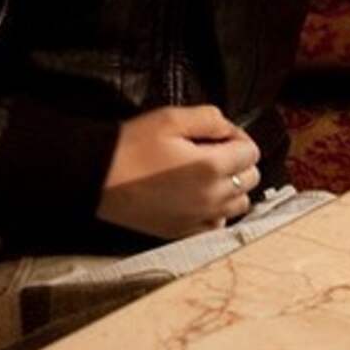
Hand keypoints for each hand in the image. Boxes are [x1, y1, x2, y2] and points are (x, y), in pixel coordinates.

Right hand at [96, 104, 260, 239]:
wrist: (98, 178)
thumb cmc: (132, 145)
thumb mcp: (170, 118)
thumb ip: (209, 118)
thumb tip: (228, 128)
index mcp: (212, 166)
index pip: (251, 153)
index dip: (237, 138)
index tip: (217, 134)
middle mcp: (213, 197)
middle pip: (251, 180)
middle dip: (238, 162)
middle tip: (212, 151)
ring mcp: (199, 218)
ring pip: (238, 205)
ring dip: (231, 188)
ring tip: (208, 175)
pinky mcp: (184, 232)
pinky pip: (217, 224)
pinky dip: (216, 210)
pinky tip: (198, 197)